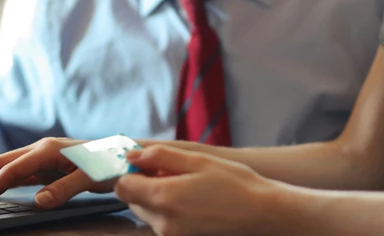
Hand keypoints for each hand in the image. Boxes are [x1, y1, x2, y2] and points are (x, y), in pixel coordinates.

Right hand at [0, 137, 115, 210]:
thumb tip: (38, 201)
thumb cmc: (110, 163)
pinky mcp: (46, 164)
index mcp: (48, 150)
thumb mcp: (91, 177)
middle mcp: (41, 149)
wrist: (125, 154)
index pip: (11, 170)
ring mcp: (42, 156)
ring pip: (5, 166)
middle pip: (0, 163)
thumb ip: (65, 188)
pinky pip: (17, 173)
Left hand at [115, 145, 281, 235]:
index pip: (122, 186)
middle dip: (144, 184)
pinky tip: (192, 200)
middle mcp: (162, 222)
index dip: (131, 171)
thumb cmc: (234, 183)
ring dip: (156, 197)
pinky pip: (161, 222)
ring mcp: (171, 235)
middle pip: (133, 200)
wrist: (261, 213)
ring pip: (146, 212)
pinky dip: (168, 209)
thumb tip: (132, 156)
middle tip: (172, 172)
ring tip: (186, 186)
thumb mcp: (198, 160)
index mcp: (163, 198)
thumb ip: (160, 156)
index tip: (147, 163)